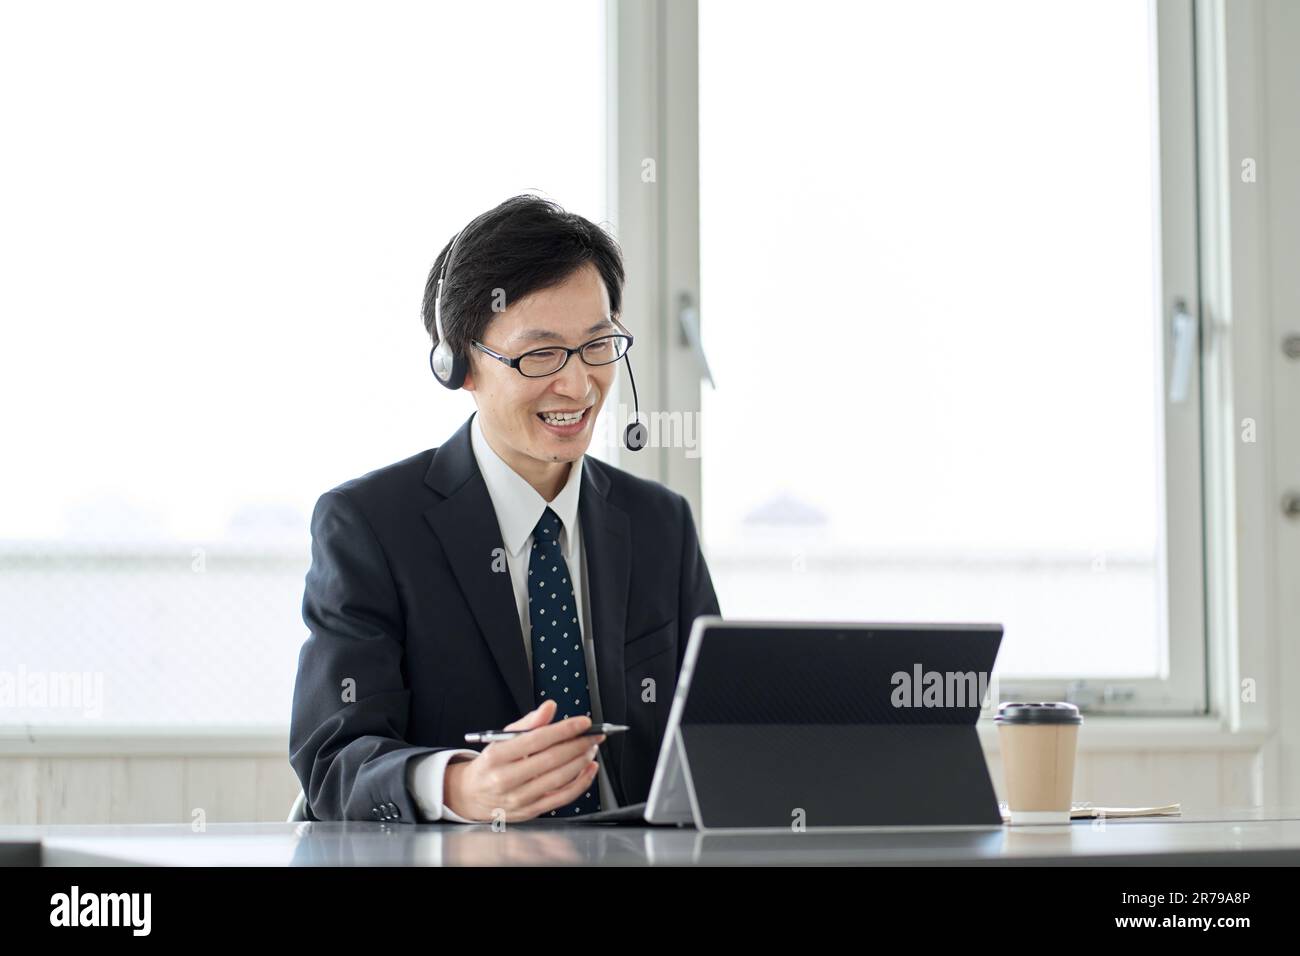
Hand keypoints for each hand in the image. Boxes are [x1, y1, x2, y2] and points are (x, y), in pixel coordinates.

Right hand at [443, 699, 605, 821]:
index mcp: (497, 756)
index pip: (537, 739)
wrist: (471, 795)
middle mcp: (506, 779)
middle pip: (551, 759)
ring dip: (581, 761)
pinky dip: (581, 783)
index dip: (564, 729)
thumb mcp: (501, 738)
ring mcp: (519, 798)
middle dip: (578, 745)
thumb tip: (549, 707)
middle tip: (594, 735)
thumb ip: (528, 723)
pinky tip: (589, 769)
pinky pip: (562, 798)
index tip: (584, 722)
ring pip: (559, 779)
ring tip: (591, 748)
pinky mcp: (530, 811)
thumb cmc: (491, 764)